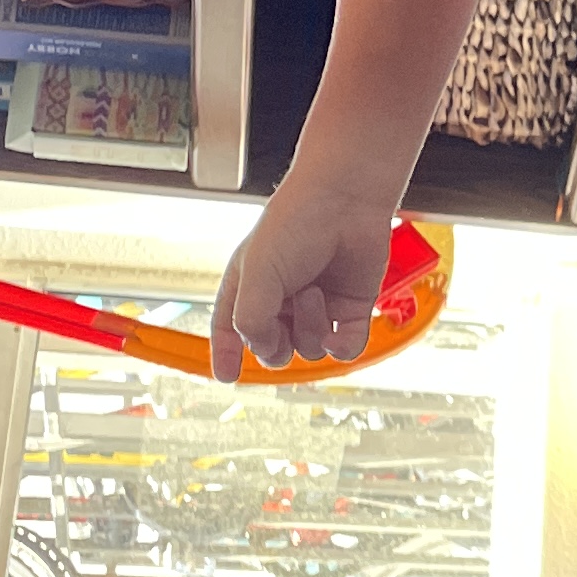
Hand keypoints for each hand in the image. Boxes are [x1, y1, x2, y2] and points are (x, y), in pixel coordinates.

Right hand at [214, 171, 399, 381]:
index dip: (225, 354)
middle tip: (280, 324)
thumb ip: (250, 318)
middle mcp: (282, 301)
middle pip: (273, 350)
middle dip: (276, 345)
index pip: (230, 330)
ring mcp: (318, 307)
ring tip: (314, 292)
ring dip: (310, 328)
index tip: (226, 376)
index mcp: (249, 288)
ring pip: (310, 350)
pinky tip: (337, 328)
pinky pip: (346, 349)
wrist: (346, 200)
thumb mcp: (256, 272)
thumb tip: (262, 349)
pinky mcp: (351, 309)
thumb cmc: (295, 223)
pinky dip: (342, 346)